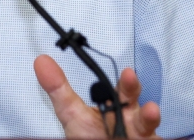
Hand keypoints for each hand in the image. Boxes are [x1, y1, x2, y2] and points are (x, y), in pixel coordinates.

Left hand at [35, 54, 161, 138]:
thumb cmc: (90, 135)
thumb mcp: (72, 114)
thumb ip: (59, 89)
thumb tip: (41, 60)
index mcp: (115, 106)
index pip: (124, 90)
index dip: (128, 82)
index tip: (128, 72)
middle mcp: (130, 118)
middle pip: (138, 103)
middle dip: (137, 95)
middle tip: (135, 83)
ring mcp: (140, 133)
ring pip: (147, 124)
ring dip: (149, 117)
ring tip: (150, 111)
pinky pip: (152, 138)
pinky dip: (150, 136)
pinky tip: (147, 124)